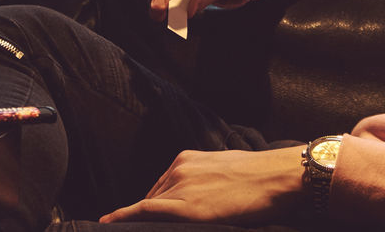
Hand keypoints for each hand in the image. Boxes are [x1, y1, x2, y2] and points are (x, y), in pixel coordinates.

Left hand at [99, 146, 304, 224]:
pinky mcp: (186, 206)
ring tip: (122, 229)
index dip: (147, 204)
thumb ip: (203, 180)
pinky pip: (146, 210)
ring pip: (148, 205)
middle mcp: (179, 169)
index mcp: (187, 158)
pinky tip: (109, 223)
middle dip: (142, 214)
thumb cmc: (259, 176)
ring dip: (137, 219)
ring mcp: (180, 186)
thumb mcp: (224, 169)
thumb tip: (200, 197)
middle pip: (153, 197)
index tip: (135, 214)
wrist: (276, 177)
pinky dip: (125, 216)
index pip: (161, 186)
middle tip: (131, 228)